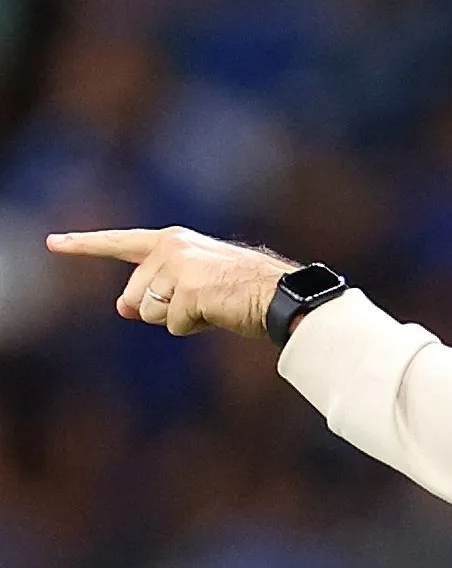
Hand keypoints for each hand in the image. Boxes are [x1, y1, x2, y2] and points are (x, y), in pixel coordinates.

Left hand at [46, 227, 297, 338]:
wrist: (282, 295)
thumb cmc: (245, 291)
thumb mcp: (194, 286)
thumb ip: (155, 289)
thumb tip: (120, 307)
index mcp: (174, 241)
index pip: (121, 243)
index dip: (84, 244)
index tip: (53, 243)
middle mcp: (172, 247)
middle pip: (134, 296)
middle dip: (159, 309)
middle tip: (202, 303)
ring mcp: (179, 267)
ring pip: (148, 313)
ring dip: (177, 319)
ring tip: (213, 306)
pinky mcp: (188, 289)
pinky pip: (173, 325)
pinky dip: (194, 327)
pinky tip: (219, 313)